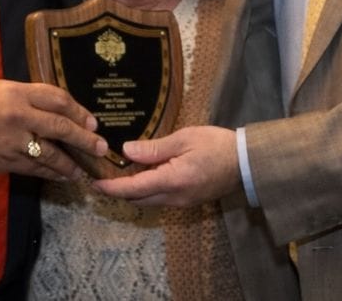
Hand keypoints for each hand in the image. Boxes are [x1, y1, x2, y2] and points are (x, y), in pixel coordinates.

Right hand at [0, 80, 106, 180]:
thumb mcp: (6, 89)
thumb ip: (33, 97)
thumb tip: (65, 110)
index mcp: (19, 93)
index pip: (58, 100)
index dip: (79, 112)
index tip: (93, 122)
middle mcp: (19, 116)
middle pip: (60, 127)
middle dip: (84, 139)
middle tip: (101, 148)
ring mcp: (13, 141)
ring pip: (51, 154)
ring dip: (70, 163)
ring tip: (83, 169)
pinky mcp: (7, 162)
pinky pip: (35, 169)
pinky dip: (52, 174)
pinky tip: (63, 176)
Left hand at [93, 126, 239, 206]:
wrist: (246, 162)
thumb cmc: (217, 145)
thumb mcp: (185, 138)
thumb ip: (155, 148)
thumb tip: (127, 151)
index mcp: (173, 180)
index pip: (133, 188)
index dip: (111, 188)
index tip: (94, 184)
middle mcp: (175, 197)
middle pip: (137, 199)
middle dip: (118, 191)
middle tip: (101, 176)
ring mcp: (182, 202)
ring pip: (148, 201)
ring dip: (132, 191)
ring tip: (120, 173)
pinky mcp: (188, 201)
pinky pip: (160, 199)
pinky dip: (147, 190)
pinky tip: (144, 174)